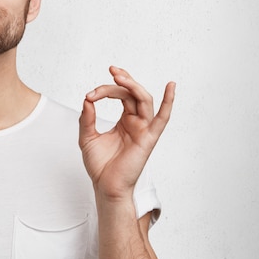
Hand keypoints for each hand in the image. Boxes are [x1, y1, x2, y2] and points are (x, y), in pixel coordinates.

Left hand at [79, 67, 174, 200]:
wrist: (105, 186)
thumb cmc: (100, 165)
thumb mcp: (87, 137)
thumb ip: (87, 118)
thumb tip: (87, 99)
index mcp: (124, 120)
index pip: (120, 95)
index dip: (105, 90)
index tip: (89, 95)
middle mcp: (136, 122)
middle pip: (131, 94)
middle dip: (120, 82)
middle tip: (110, 72)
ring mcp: (144, 129)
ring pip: (144, 99)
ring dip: (133, 85)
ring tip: (118, 76)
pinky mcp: (148, 138)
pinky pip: (162, 118)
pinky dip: (168, 102)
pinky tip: (171, 86)